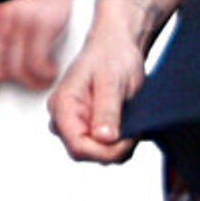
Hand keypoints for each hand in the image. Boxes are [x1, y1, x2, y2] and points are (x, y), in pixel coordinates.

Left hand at [0, 0, 72, 90]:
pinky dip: (45, 74)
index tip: (7, 90)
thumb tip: (6, 84)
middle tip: (32, 84)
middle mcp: (3, 18)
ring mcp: (22, 19)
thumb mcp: (24, 23)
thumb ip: (11, 45)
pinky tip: (53, 69)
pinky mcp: (42, 22)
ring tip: (47, 78)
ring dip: (34, 82)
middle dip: (14, 86)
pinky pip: (36, 63)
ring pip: (16, 71)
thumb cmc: (55, 10)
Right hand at [47, 25, 146, 163]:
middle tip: (137, 129)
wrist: (117, 46)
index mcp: (62, 106)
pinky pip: (103, 148)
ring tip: (134, 122)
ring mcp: (75, 125)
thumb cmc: (112, 55)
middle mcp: (63, 120)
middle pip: (85, 153)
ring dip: (118, 146)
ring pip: (95, 154)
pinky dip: (120, 142)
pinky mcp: (89, 128)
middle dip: (113, 148)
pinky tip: (130, 125)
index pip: (77, 146)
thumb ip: (107, 109)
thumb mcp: (112, 79)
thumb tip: (104, 138)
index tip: (129, 139)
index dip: (104, 150)